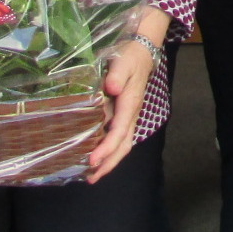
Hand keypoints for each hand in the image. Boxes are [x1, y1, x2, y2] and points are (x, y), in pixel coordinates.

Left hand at [85, 39, 155, 182]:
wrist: (141, 54)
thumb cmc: (129, 59)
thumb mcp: (122, 63)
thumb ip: (116, 76)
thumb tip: (110, 89)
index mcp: (129, 105)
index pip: (118, 132)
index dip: (106, 148)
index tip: (92, 160)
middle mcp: (131, 115)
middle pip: (123, 146)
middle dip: (109, 163)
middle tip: (91, 178)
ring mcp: (129, 117)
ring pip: (123, 145)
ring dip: (109, 161)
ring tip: (92, 175)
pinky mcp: (124, 116)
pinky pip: (118, 138)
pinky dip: (109, 151)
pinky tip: (97, 157)